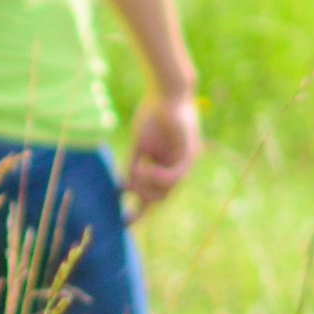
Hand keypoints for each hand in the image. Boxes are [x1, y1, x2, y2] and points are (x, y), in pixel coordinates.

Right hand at [122, 90, 202, 209]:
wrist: (166, 92)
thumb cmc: (152, 113)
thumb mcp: (139, 144)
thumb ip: (133, 165)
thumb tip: (123, 186)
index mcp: (164, 166)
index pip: (155, 195)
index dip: (140, 210)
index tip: (124, 222)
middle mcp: (176, 168)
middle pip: (161, 197)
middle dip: (142, 199)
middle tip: (125, 190)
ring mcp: (184, 162)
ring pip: (167, 190)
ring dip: (147, 185)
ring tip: (135, 171)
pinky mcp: (190, 154)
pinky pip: (175, 176)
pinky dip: (158, 176)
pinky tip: (145, 167)